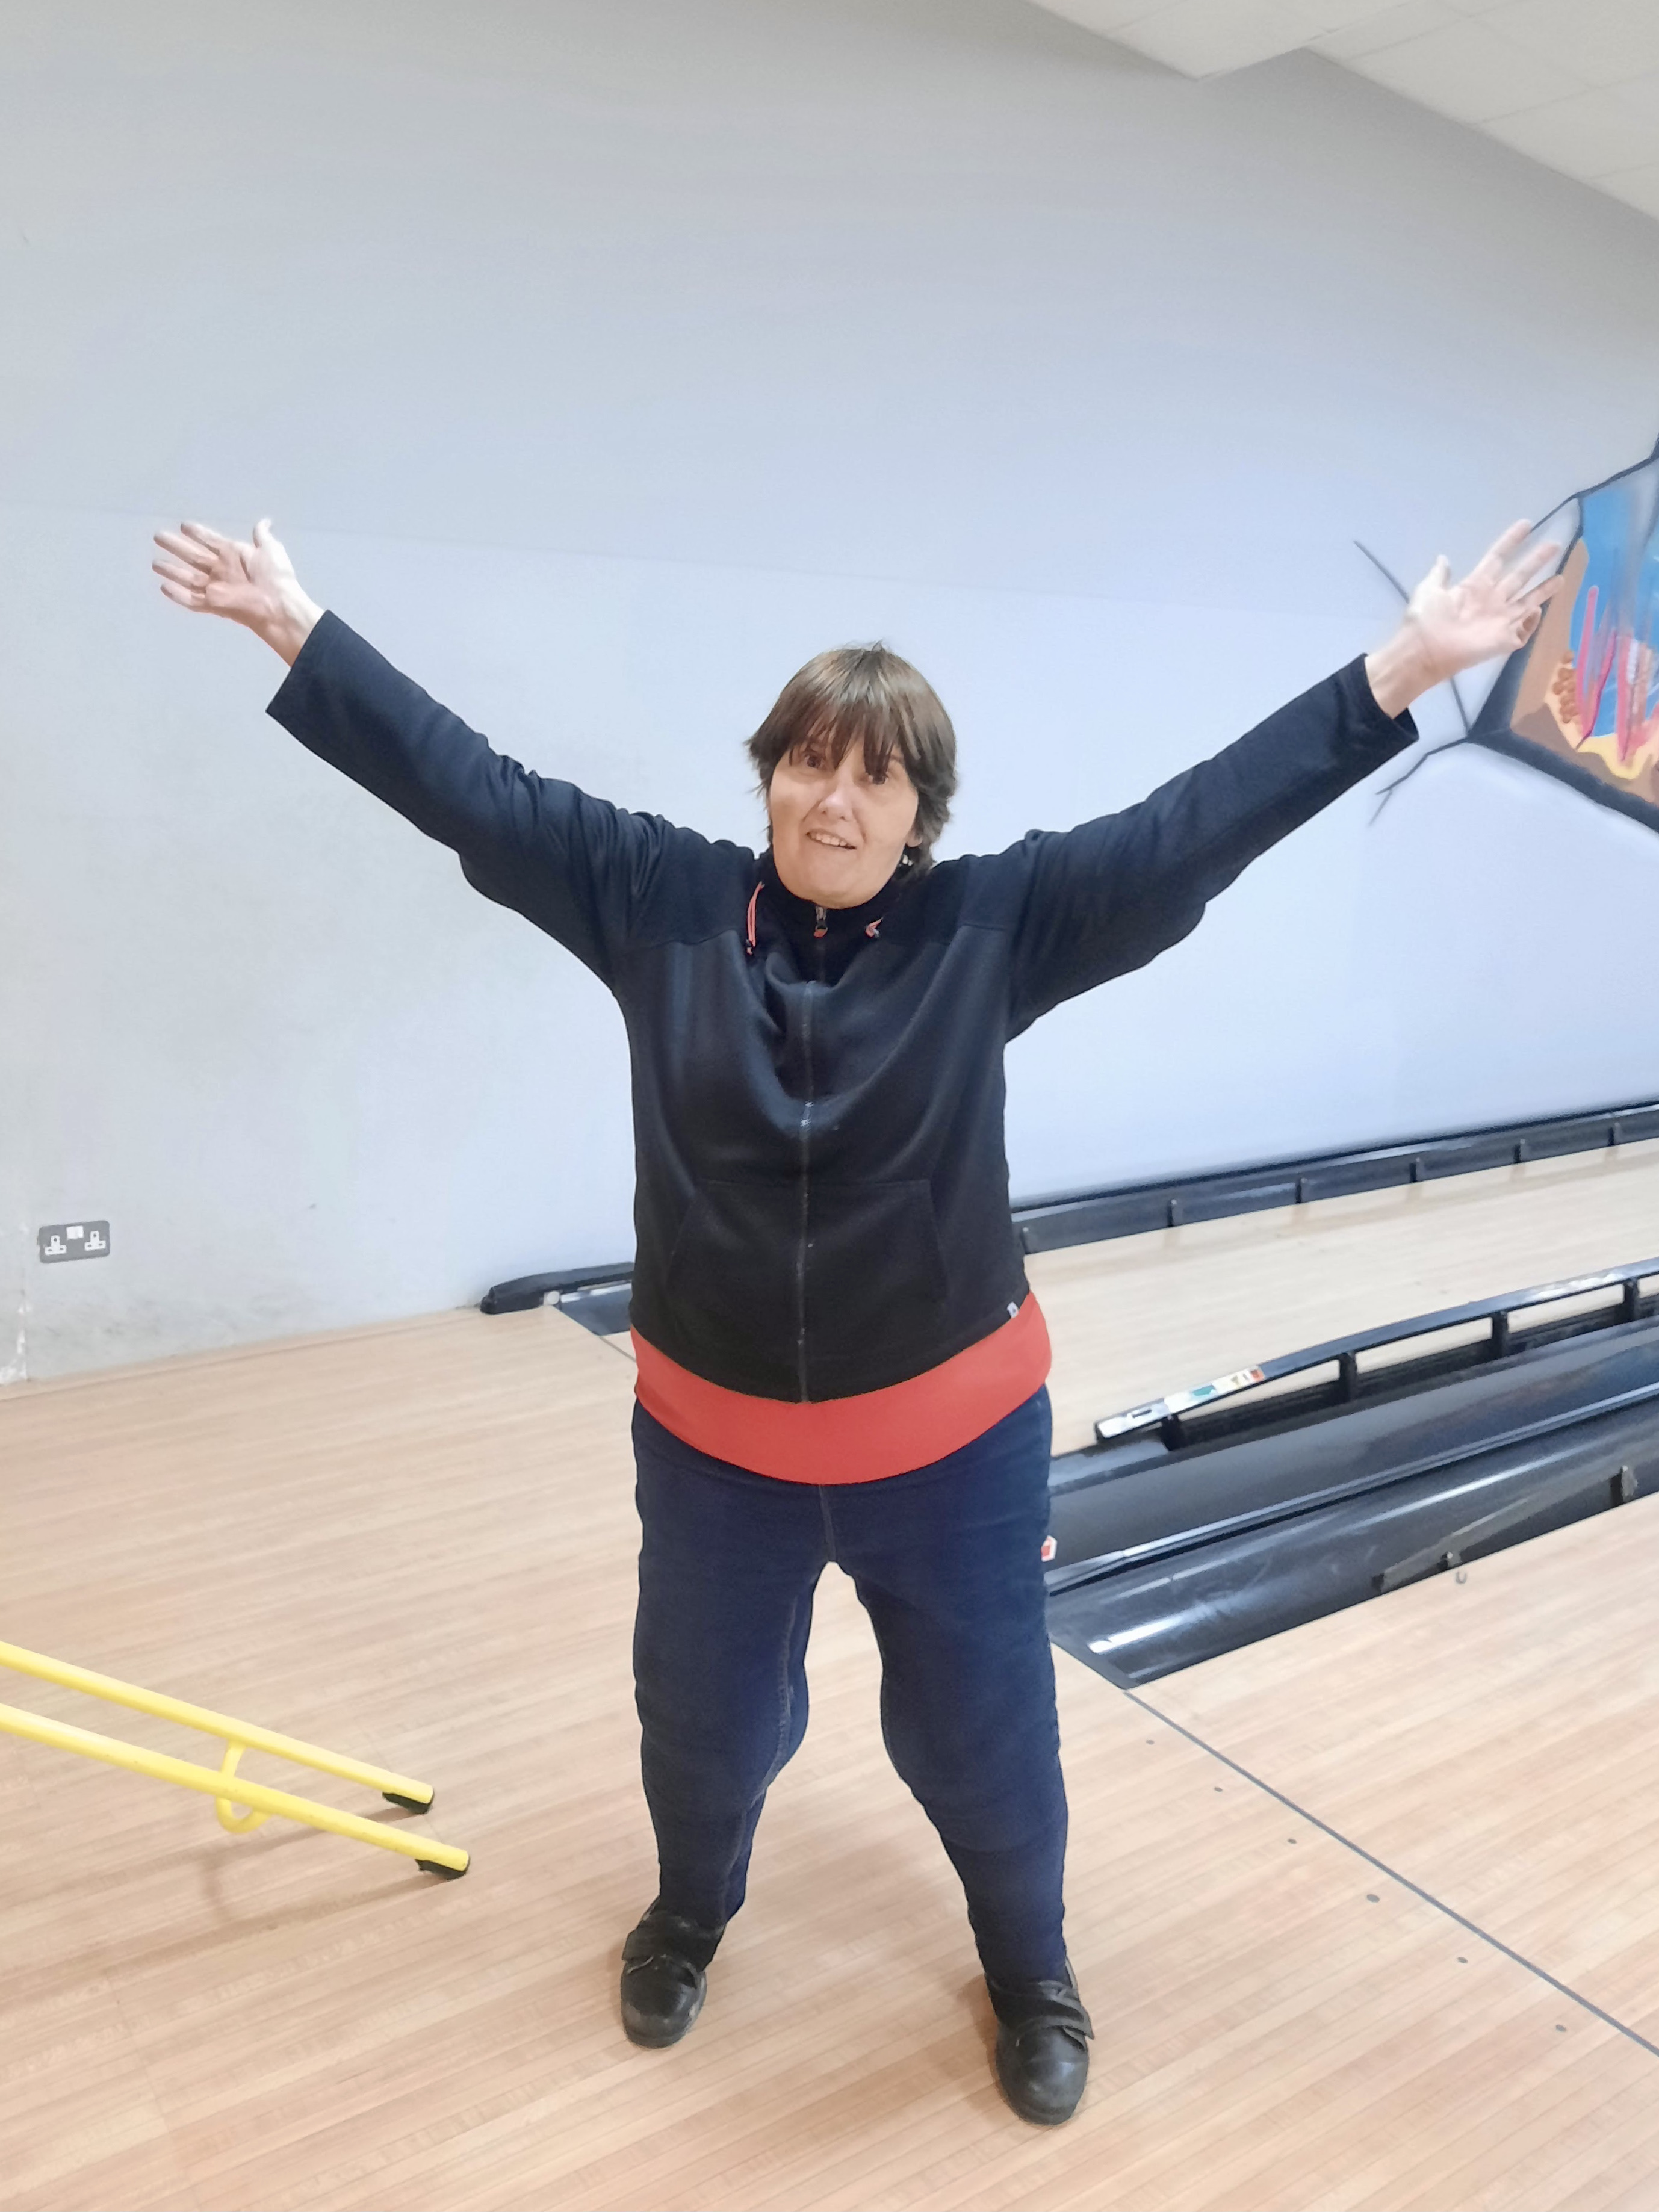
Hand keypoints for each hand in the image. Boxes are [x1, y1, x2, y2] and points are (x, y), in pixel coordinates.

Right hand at [152, 518, 322, 664]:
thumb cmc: (276, 577)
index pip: (209, 540)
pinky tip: (163, 587)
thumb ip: (262, 535)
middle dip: (175, 546)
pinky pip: (191, 600)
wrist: (278, 604)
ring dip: (171, 570)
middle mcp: (221, 570)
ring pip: (188, 577)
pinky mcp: (213, 605)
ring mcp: (216, 588)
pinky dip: (177, 595)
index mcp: (232, 554)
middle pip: (192, 556)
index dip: (197, 533)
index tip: (184, 525)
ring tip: (154, 563)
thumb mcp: (271, 549)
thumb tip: (265, 521)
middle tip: (158, 536)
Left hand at [1365, 520, 1564, 717]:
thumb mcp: (1429, 590)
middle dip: (1536, 561)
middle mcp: (1491, 600)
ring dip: (1544, 590)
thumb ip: (1439, 574)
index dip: (1511, 542)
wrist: (1423, 652)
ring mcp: (1499, 620)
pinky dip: (1531, 622)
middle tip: (1555, 544)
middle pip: (1519, 576)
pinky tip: (1536, 611)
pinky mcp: (1503, 640)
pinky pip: (1523, 631)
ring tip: (1562, 577)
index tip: (1526, 525)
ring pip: (1527, 602)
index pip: (1498, 558)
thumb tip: (1443, 558)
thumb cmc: (1424, 620)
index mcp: (1475, 585)